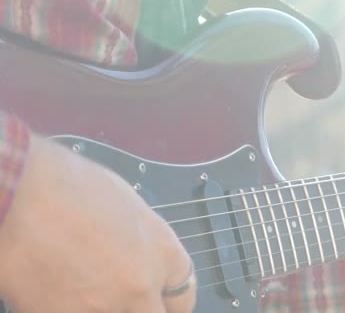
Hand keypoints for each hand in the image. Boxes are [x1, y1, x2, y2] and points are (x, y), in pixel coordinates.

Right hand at [0, 134, 195, 311]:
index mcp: (161, 252)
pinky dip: (70, 308)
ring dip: (107, 308)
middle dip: (144, 308)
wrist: (19, 195)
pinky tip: (57, 291)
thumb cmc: (68, 186)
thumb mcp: (126, 205)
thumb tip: (139, 251)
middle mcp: (140, 286)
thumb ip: (142, 240)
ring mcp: (102, 308)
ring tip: (85, 289)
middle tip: (125, 299)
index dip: (170, 299)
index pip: (184, 295)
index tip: (162, 301)